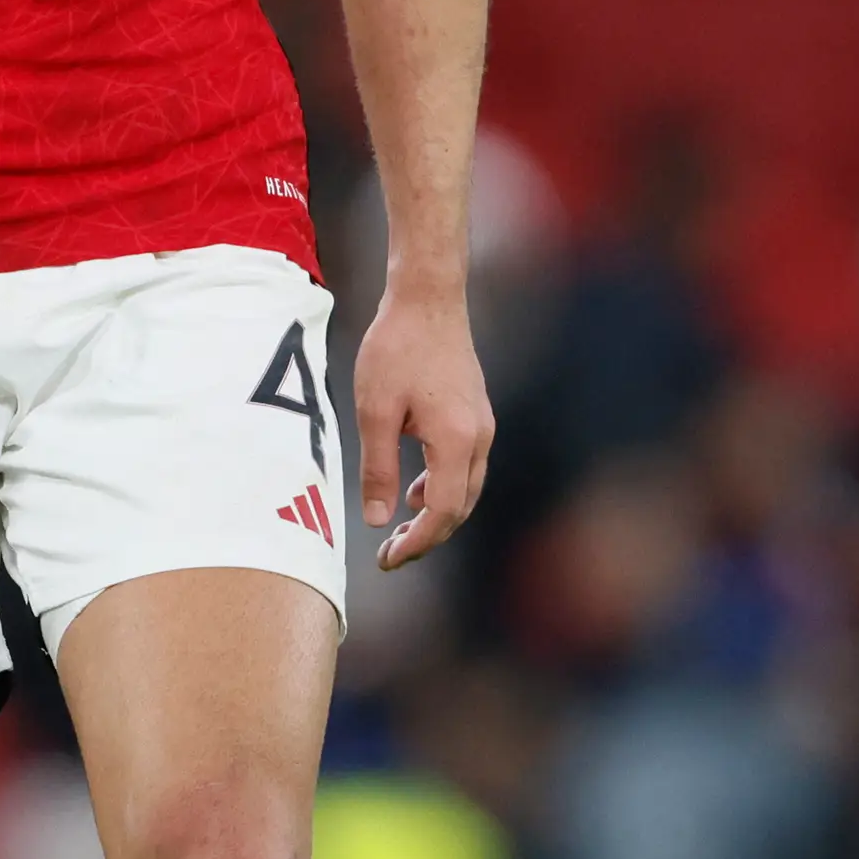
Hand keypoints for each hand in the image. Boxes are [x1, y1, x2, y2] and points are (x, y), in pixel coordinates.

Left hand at [349, 278, 492, 570]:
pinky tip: (415, 487)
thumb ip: (378, 469)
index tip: (388, 560)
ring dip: (436, 513)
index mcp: (456, 442)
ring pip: (465, 489)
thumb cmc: (396, 349)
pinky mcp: (477, 415)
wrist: (428, 299)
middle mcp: (480, 439)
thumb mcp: (375, 411)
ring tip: (401, 528)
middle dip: (427, 536)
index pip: (442, 512)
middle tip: (391, 555)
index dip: (417, 543)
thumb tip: (379, 521)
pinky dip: (442, 486)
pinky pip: (465, 466)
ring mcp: (483, 426)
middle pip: (459, 507)